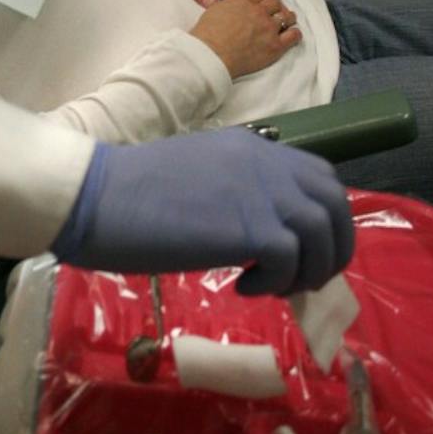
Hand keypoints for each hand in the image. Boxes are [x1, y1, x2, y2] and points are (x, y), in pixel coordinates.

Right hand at [55, 131, 353, 295]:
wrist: (97, 196)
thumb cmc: (130, 192)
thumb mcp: (197, 177)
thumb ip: (233, 191)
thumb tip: (257, 234)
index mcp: (251, 148)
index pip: (318, 175)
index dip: (324, 216)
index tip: (304, 248)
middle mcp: (265, 162)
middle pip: (335, 202)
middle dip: (333, 247)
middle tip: (304, 278)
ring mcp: (262, 192)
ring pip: (323, 233)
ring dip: (307, 269)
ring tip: (270, 285)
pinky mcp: (252, 227)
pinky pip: (292, 260)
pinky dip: (276, 282)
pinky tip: (243, 286)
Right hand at [191, 0, 300, 77]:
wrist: (211, 54)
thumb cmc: (207, 35)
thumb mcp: (213, 11)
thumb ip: (226, 6)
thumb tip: (227, 6)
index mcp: (243, 0)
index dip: (264, 0)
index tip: (265, 3)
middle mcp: (258, 11)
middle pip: (275, 4)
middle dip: (277, 7)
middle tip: (278, 11)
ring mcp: (268, 27)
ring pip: (286, 17)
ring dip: (288, 18)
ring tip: (288, 21)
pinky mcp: (275, 45)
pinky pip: (293, 36)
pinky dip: (295, 34)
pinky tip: (294, 34)